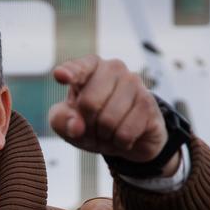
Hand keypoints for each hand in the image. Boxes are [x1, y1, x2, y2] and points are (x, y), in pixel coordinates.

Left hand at [48, 55, 176, 175]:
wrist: (127, 139)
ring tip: (110, 131)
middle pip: (89, 103)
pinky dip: (120, 142)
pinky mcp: (148, 103)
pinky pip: (125, 132)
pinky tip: (125, 136)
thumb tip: (76, 126)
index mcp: (90, 67)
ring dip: (105, 135)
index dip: (70, 73)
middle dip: (88, 124)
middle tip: (94, 127)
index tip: (60, 76)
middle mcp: (113, 68)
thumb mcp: (68, 124)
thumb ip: (61, 120)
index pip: (79, 67)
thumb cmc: (92, 124)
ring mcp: (134, 83)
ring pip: (108, 120)